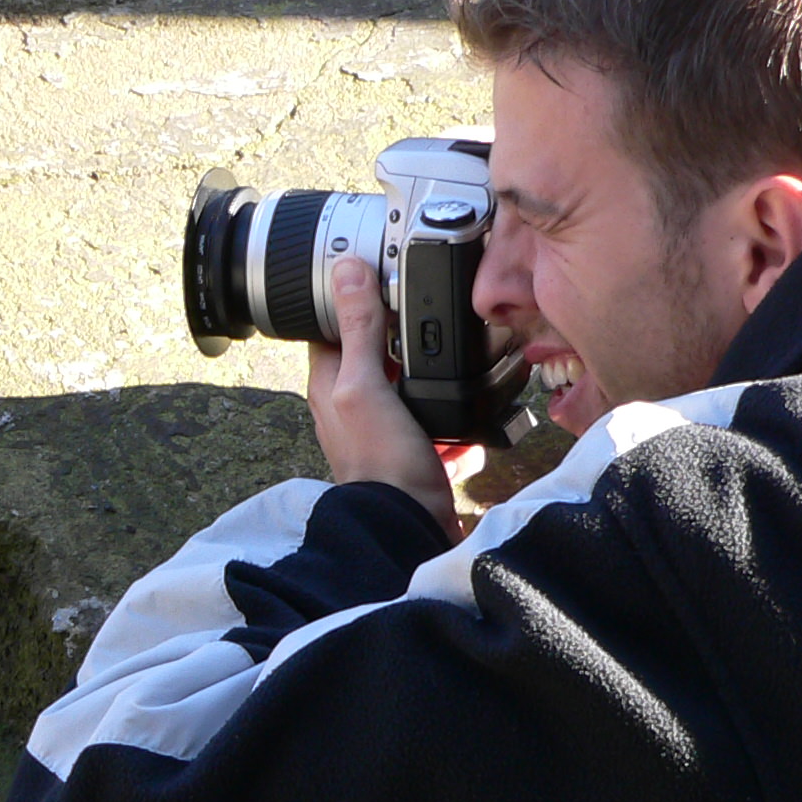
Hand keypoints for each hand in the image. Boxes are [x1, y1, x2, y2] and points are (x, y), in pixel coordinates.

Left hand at [307, 258, 456, 536]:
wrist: (409, 530)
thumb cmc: (380, 463)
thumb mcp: (365, 387)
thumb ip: (358, 331)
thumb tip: (346, 272)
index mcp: (329, 387)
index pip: (331, 327)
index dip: (350, 299)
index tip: (378, 274)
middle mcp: (352, 410)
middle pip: (376, 357)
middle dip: (402, 338)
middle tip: (430, 313)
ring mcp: (384, 435)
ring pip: (410, 391)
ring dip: (433, 380)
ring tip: (458, 362)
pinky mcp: (414, 457)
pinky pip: (437, 429)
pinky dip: (454, 423)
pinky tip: (472, 418)